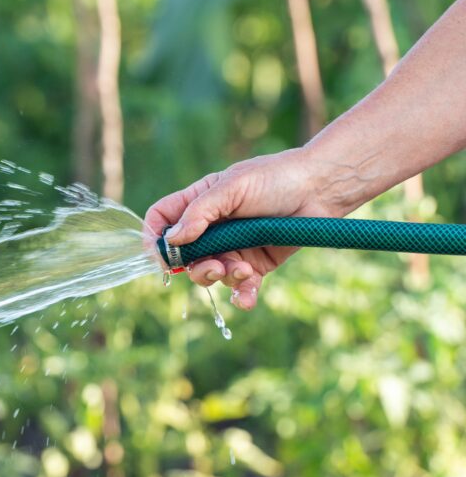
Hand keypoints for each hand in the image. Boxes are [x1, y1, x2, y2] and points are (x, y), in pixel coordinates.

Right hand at [144, 148, 337, 309]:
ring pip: (211, 274)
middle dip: (196, 268)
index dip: (155, 238)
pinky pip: (241, 288)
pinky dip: (242, 296)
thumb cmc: (275, 178)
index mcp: (200, 202)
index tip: (162, 257)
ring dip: (224, 277)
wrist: (321, 189)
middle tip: (215, 267)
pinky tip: (248, 299)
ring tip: (245, 270)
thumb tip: (174, 240)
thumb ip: (200, 213)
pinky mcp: (256, 265)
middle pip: (185, 257)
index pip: (163, 219)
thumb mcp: (233, 187)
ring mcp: (233, 248)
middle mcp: (212, 228)